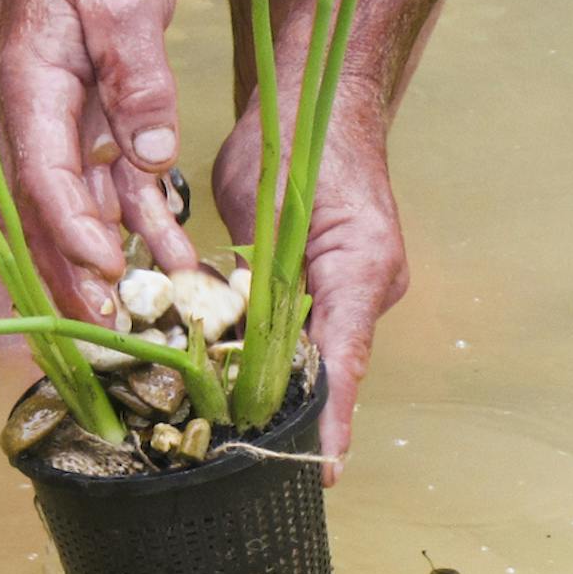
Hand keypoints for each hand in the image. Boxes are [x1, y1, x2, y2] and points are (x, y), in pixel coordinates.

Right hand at [0, 0, 194, 320]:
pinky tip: (174, 260)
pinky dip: (140, 225)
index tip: (105, 271)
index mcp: (32, 93)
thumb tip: (152, 155)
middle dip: (75, 280)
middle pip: (49, 216)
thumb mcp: (125, 2)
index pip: (44, 176)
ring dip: (111, 266)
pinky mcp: (93, 127)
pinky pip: (114, 188)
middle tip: (108, 334)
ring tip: (146, 319)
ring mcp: (63, 130)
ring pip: (82, 214)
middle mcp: (38, 123)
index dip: (73, 231)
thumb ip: (139, 79)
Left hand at [213, 81, 407, 482]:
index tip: (324, 470)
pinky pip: (284, 333)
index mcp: (362, 271)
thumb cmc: (301, 141)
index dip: (333, 419)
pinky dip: (253, 354)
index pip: (346, 361)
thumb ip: (266, 274)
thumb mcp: (273, 205)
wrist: (313, 102)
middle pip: (322, 369)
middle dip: (286, 414)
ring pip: (298, 355)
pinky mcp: (311, 287)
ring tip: (221, 436)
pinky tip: (211, 379)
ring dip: (261, 386)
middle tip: (243, 461)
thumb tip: (245, 343)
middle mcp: (360, 291)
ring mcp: (339, 292)